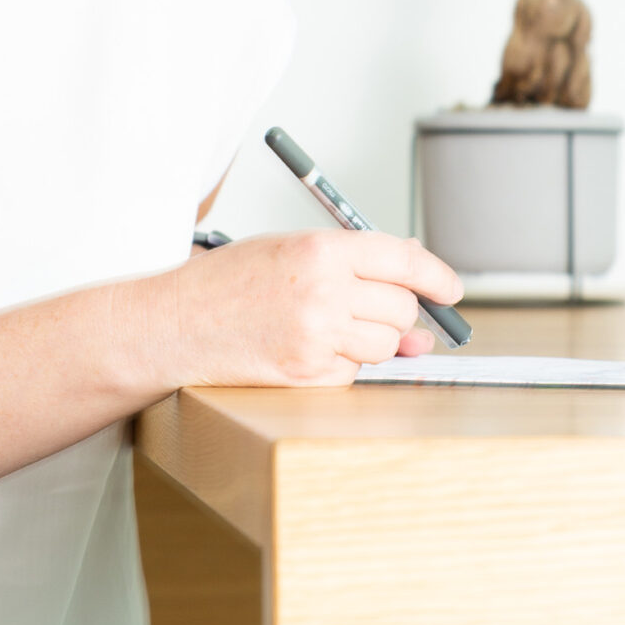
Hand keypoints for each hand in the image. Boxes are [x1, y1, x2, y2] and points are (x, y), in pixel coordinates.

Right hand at [174, 228, 461, 388]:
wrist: (174, 323)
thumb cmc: (228, 283)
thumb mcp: (288, 251)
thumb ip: (353, 268)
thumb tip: (416, 308)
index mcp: (319, 249)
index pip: (404, 260)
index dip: (437, 276)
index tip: (450, 289)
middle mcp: (324, 291)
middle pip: (403, 307)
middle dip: (398, 312)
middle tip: (370, 309)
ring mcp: (317, 337)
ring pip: (385, 345)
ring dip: (370, 340)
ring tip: (326, 325)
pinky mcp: (308, 375)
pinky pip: (355, 374)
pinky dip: (343, 365)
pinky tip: (307, 348)